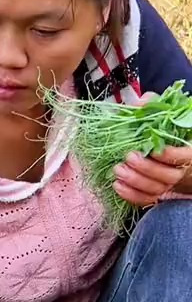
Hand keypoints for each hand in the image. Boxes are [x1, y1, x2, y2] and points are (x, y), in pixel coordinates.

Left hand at [113, 91, 191, 205]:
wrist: (172, 155)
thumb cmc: (167, 133)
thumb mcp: (165, 116)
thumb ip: (155, 107)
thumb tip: (141, 102)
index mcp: (189, 151)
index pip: (184, 157)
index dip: (171, 155)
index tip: (156, 150)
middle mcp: (180, 171)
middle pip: (168, 176)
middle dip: (147, 169)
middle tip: (129, 157)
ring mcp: (168, 185)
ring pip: (156, 189)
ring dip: (135, 182)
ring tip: (118, 171)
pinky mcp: (156, 193)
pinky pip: (146, 200)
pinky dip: (131, 195)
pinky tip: (117, 186)